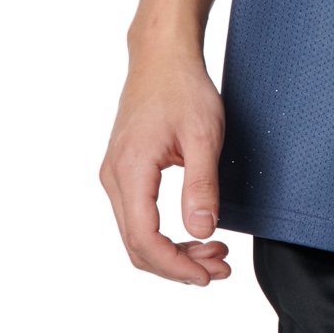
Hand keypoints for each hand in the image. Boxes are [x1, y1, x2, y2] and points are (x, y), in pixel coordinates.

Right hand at [98, 47, 231, 285]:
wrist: (161, 57)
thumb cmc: (184, 88)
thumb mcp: (204, 133)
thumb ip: (202, 184)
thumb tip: (202, 232)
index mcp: (130, 170)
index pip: (143, 239)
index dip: (174, 265)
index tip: (207, 275)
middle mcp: (114, 178)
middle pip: (136, 245)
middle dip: (178, 265)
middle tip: (220, 268)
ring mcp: (114, 176)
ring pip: (135, 234)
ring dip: (172, 252)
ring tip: (214, 255)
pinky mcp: (123, 172)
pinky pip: (137, 217)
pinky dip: (164, 234)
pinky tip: (194, 233)